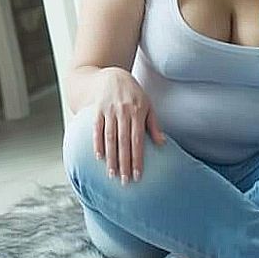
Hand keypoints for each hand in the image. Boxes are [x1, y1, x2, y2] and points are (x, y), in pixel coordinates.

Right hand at [93, 68, 165, 184]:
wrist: (111, 75)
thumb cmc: (133, 94)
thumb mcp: (147, 105)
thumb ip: (153, 124)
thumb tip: (162, 143)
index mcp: (137, 112)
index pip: (138, 140)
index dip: (137, 159)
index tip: (138, 175)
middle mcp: (123, 113)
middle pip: (124, 142)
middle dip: (124, 163)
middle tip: (124, 181)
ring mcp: (108, 111)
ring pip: (110, 138)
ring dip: (111, 158)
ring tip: (111, 174)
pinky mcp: (96, 110)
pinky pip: (96, 129)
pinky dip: (97, 143)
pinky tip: (99, 157)